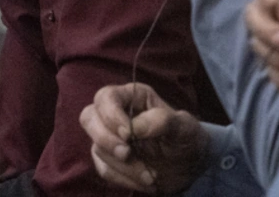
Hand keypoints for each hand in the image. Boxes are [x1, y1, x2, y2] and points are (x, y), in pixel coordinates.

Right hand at [80, 83, 209, 192]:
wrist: (189, 166)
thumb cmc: (187, 138)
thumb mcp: (185, 127)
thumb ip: (163, 121)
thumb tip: (135, 127)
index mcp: (134, 97)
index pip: (107, 97)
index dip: (111, 115)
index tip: (128, 135)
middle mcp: (117, 113)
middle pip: (89, 118)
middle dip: (106, 140)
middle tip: (128, 154)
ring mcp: (110, 137)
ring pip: (97, 148)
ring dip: (124, 166)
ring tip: (151, 176)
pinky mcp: (109, 159)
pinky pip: (104, 169)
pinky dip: (123, 179)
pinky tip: (146, 182)